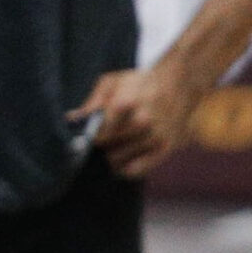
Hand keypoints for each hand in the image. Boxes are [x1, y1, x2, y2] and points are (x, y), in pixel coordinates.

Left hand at [73, 66, 196, 177]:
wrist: (179, 85)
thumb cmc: (139, 83)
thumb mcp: (112, 82)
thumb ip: (93, 102)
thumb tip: (72, 119)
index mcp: (127, 102)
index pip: (98, 131)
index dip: (88, 136)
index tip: (84, 136)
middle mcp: (143, 121)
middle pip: (108, 147)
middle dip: (99, 146)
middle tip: (97, 141)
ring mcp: (155, 137)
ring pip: (120, 160)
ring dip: (110, 157)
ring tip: (110, 147)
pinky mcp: (165, 149)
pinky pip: (137, 170)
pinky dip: (124, 169)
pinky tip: (120, 162)